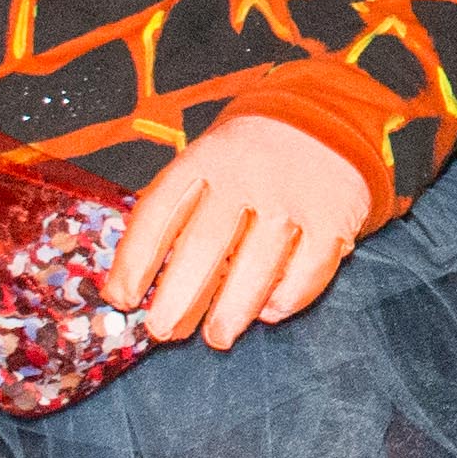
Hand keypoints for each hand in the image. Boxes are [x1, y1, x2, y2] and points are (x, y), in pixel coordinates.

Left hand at [105, 114, 372, 352]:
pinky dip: (286, 298)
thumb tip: (136, 283)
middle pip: (204, 245)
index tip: (122, 298)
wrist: (328, 121)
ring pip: (256, 266)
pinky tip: (268, 312)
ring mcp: (293, 197)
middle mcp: (248, 175)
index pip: (160, 212)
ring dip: (231, 311)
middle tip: (163, 331)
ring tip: (216, 336)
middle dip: (178, 297)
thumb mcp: (208, 162)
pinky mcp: (334, 218)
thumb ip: (178, 211)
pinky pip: (307, 270)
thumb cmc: (250, 158)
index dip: (135, 260)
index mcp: (206, 157)